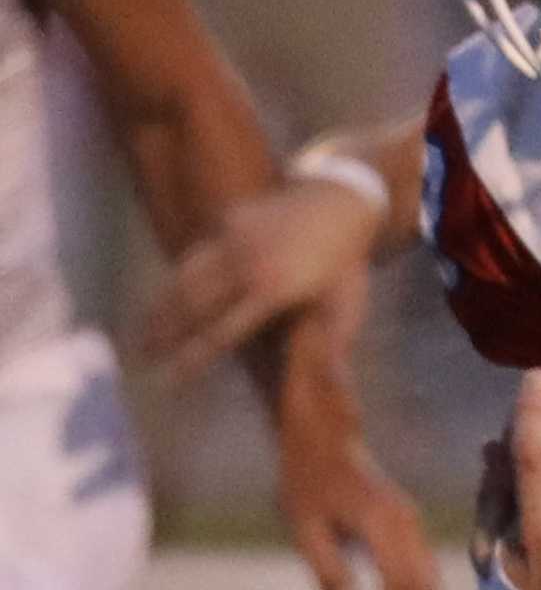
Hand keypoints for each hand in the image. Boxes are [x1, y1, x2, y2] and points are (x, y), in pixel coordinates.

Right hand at [149, 166, 401, 377]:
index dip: (192, 358)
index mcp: (272, 291)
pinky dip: (178, 276)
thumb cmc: (347, 264)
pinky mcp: (227, 220)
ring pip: (184, 276)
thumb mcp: (348, 305)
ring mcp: (232, 238)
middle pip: (191, 306)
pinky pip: (197, 252)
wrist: (341, 200)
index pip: (221, 333)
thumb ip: (335, 346)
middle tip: (142, 357)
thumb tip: (341, 389)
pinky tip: (166, 296)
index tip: (171, 379)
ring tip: (143, 330)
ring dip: (161, 306)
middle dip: (164, 334)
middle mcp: (244, 264)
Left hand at [275, 410, 434, 589]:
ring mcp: (413, 524)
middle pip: (423, 587)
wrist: (325, 440)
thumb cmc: (307, 482)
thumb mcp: (304, 528)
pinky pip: (424, 570)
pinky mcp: (411, 527)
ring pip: (430, 581)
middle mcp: (406, 524)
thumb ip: (327, 570)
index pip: (401, 583)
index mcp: (381, 523)